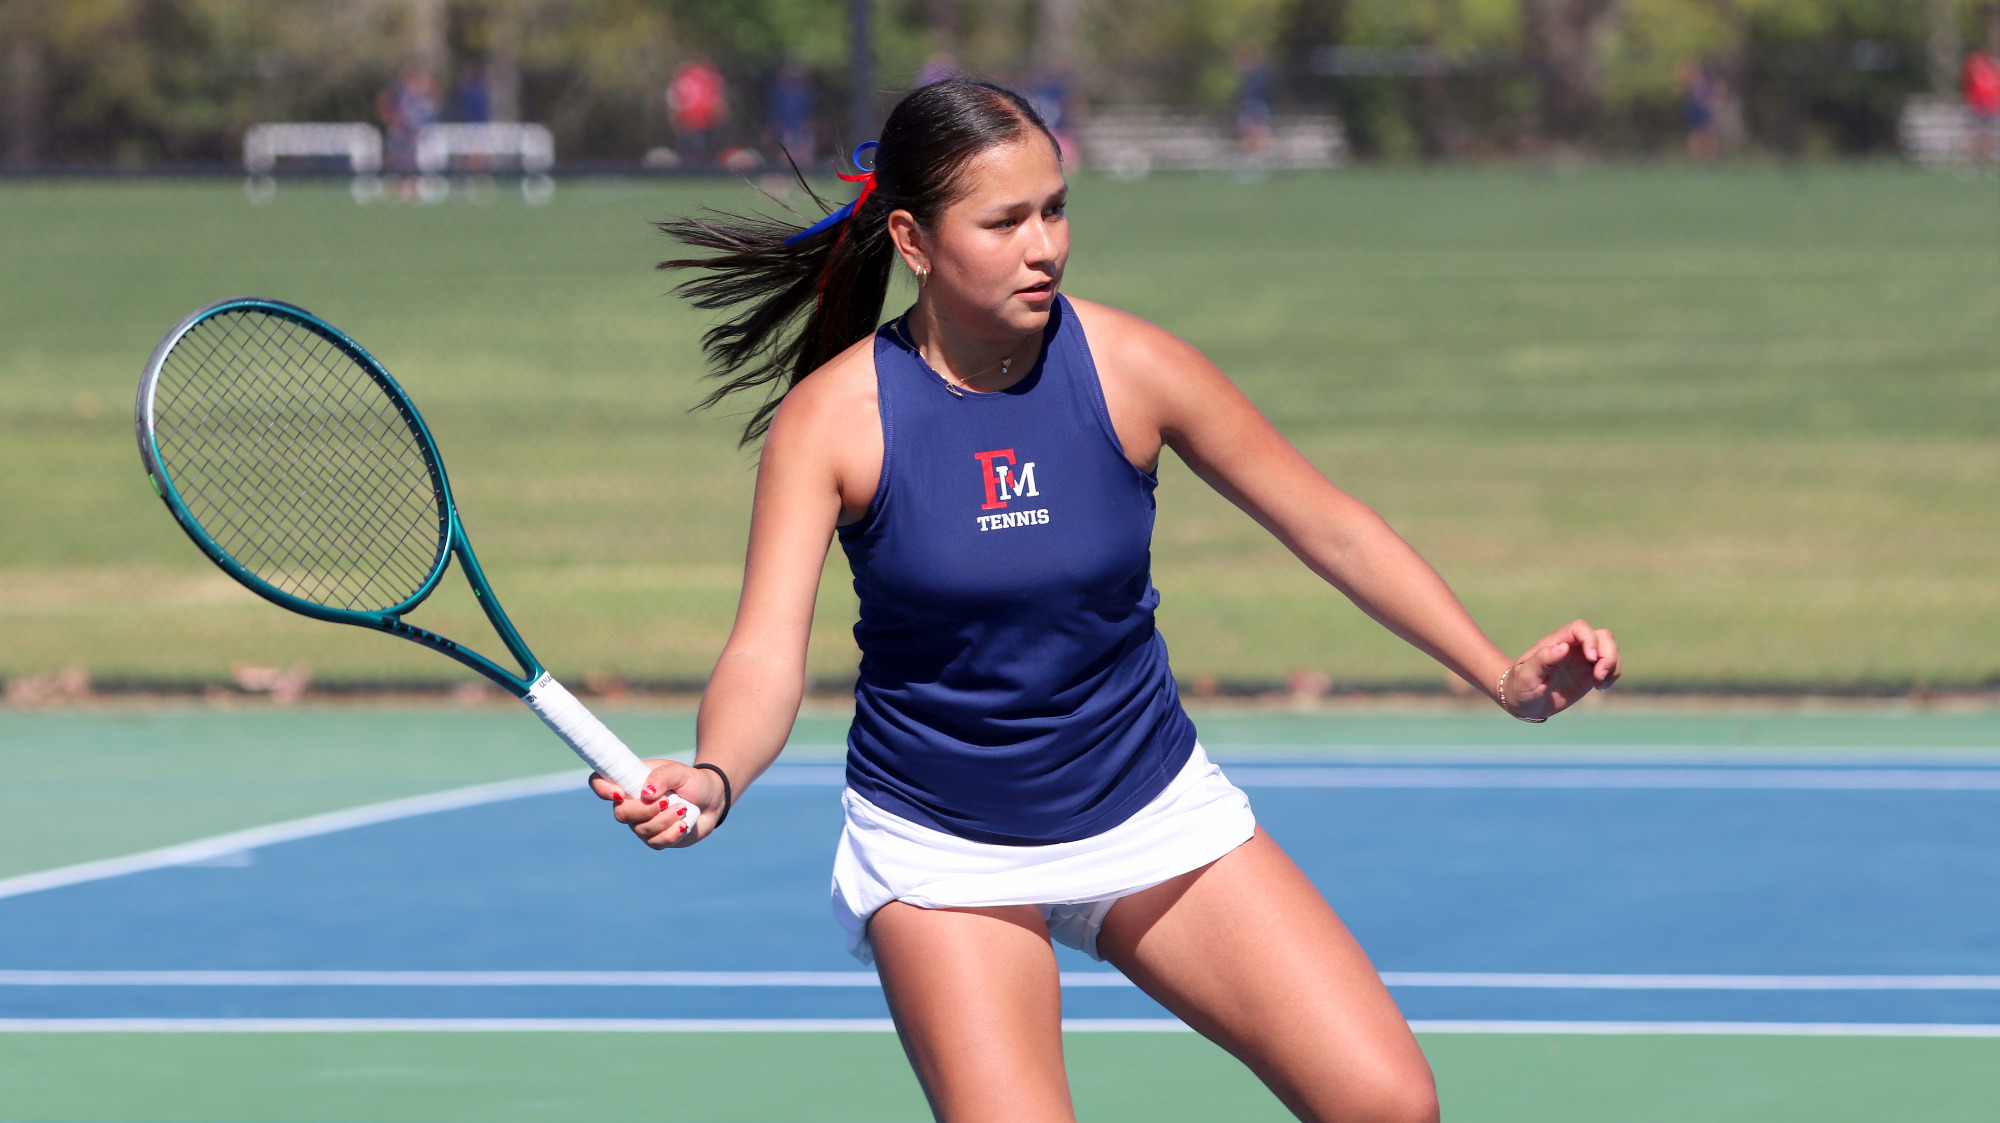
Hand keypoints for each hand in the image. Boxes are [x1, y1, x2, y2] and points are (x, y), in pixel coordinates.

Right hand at [588, 759, 723, 849]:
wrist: (711, 800)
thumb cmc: (691, 781)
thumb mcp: (679, 771)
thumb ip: (662, 777)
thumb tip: (646, 793)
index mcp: (630, 781)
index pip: (600, 783)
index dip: (602, 789)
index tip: (619, 793)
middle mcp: (631, 804)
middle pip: (620, 814)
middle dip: (645, 810)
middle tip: (667, 800)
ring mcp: (642, 823)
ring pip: (641, 830)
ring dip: (664, 820)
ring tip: (682, 808)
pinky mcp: (657, 839)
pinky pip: (656, 842)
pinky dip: (672, 833)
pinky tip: (684, 824)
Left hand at [1502, 619, 1619, 720]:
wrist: (1523, 702)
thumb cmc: (1520, 686)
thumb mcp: (1527, 676)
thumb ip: (1543, 660)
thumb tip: (1563, 647)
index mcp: (1555, 642)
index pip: (1580, 628)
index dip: (1590, 639)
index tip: (1591, 658)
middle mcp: (1572, 648)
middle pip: (1602, 636)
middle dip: (1608, 653)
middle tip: (1599, 676)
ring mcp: (1582, 660)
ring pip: (1610, 649)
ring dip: (1612, 665)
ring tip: (1600, 683)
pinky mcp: (1589, 674)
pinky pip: (1610, 667)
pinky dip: (1612, 675)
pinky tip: (1601, 687)